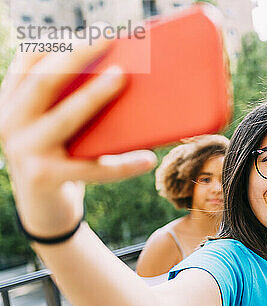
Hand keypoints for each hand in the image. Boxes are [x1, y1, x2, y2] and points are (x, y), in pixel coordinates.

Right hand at [0, 35, 155, 237]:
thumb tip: (119, 72)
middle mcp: (11, 123)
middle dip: (76, 57)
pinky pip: (92, 169)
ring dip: (94, 95)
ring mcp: (26, 151)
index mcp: (11, 103)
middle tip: (107, 39)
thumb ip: (67, 101)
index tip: (90, 32)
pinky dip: (122, 165)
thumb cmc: (59, 154)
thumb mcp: (53, 125)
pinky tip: (147, 159)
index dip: (57, 44)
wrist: (42, 207)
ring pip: (65, 118)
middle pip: (45, 81)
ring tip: (122, 78)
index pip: (29, 63)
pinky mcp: (46, 177)